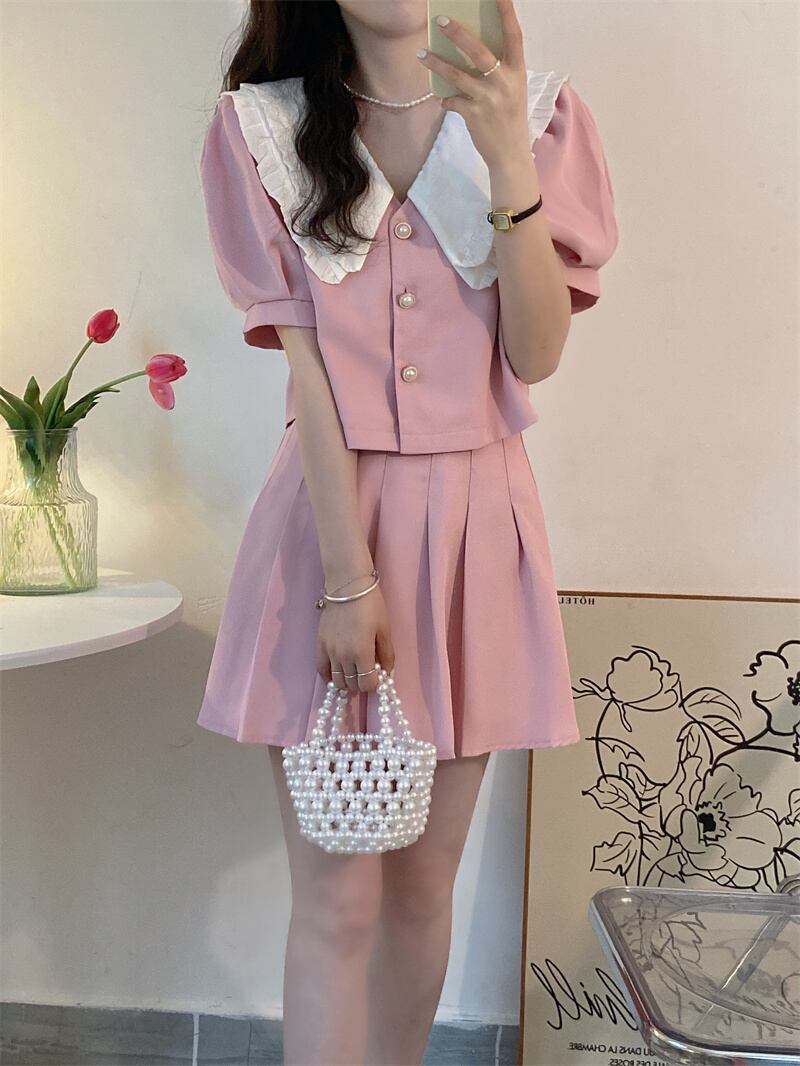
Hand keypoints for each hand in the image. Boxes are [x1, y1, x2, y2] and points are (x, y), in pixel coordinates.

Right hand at [316, 584, 394, 693]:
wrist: (347, 586)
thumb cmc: (371, 605)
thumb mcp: (385, 629)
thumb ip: (387, 654)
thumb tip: (387, 673)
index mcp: (361, 654)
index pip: (367, 685)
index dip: (375, 684)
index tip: (378, 676)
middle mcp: (343, 657)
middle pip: (352, 685)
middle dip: (362, 683)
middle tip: (368, 673)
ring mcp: (329, 652)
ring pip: (337, 681)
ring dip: (347, 681)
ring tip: (354, 672)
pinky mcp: (319, 645)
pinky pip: (321, 670)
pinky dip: (330, 676)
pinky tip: (338, 672)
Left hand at [417, 0, 530, 171]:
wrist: (510, 155)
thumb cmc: (509, 118)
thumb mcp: (512, 90)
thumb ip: (498, 71)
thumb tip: (468, 51)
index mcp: (517, 71)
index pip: (514, 35)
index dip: (506, 13)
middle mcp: (504, 82)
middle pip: (479, 51)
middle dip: (458, 34)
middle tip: (441, 20)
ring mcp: (489, 99)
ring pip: (458, 75)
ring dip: (437, 64)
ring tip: (421, 54)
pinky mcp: (474, 115)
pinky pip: (452, 101)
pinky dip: (445, 100)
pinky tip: (442, 100)